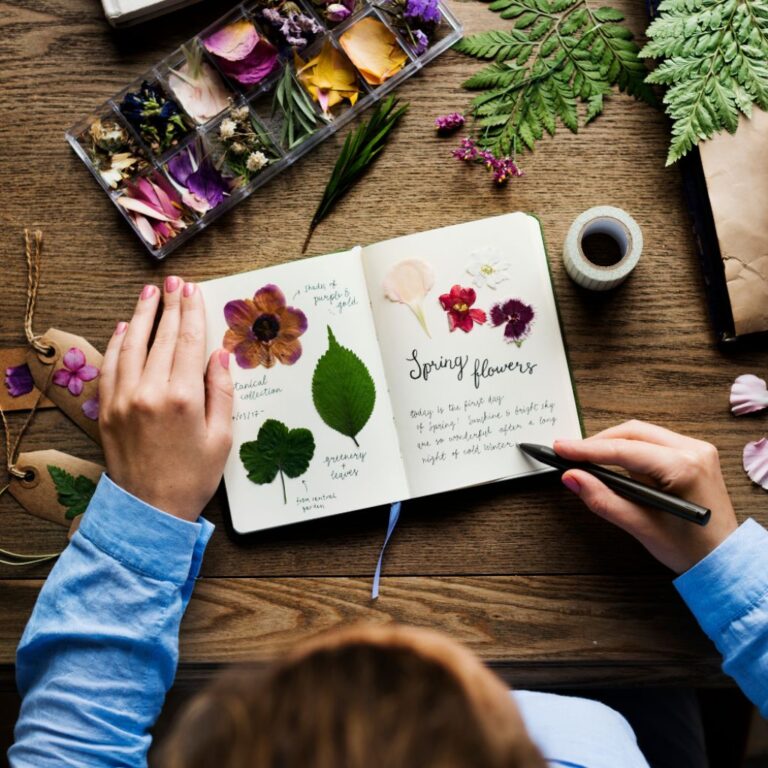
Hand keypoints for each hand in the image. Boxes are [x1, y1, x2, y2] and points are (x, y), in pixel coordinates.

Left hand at [99, 277, 232, 521]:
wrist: (150, 509)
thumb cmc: (193, 476)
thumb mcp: (221, 437)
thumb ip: (221, 392)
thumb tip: (218, 355)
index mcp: (183, 397)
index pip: (187, 341)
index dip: (191, 312)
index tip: (192, 290)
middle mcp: (149, 391)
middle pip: (160, 337)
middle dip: (168, 306)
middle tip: (173, 281)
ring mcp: (123, 398)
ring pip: (131, 345)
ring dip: (140, 316)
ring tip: (148, 293)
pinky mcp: (106, 409)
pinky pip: (110, 366)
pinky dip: (116, 343)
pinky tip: (122, 328)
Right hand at [555, 420, 738, 573]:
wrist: (723, 560)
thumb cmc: (692, 549)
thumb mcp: (641, 527)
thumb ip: (603, 500)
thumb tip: (573, 478)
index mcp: (685, 467)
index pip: (624, 450)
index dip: (587, 449)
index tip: (561, 449)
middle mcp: (694, 451)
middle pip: (632, 432)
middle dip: (598, 443)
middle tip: (569, 454)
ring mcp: (696, 450)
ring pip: (641, 434)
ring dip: (612, 445)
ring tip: (587, 460)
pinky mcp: (692, 455)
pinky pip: (652, 443)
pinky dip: (628, 450)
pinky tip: (612, 464)